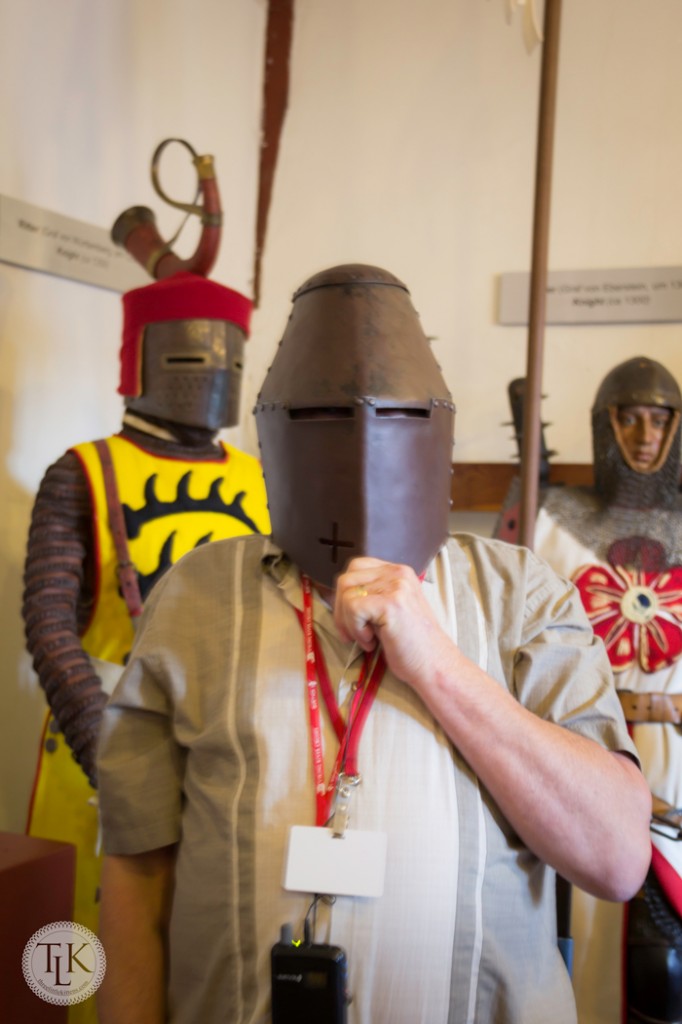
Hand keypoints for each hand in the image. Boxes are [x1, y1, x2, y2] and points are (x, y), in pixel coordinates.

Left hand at [333, 557, 455, 687]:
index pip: (355, 567)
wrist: (433, 664)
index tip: (348, 619)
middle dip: (340, 610)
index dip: (345, 594)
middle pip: (346, 579)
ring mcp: (396, 586)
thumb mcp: (389, 609)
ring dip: (348, 622)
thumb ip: (370, 596)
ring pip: (346, 594)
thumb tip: (335, 596)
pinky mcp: (391, 603)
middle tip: (351, 633)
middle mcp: (397, 573)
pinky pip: (353, 608)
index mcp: (397, 572)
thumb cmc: (411, 644)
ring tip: (366, 638)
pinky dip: (356, 629)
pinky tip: (372, 641)